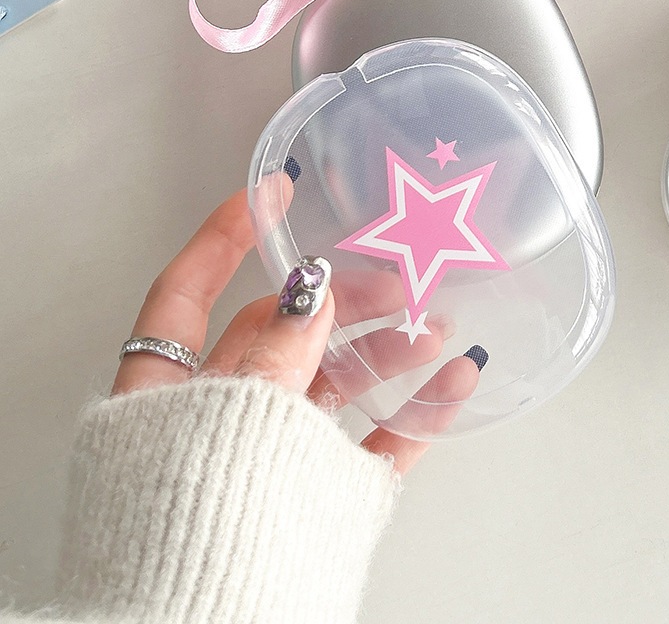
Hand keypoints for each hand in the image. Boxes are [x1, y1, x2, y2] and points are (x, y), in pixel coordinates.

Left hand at [112, 186, 479, 474]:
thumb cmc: (190, 531)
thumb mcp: (229, 420)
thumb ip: (275, 348)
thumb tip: (309, 287)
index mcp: (164, 393)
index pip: (187, 290)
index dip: (228, 233)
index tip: (274, 189)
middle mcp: (216, 416)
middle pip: (280, 329)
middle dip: (340, 295)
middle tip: (392, 274)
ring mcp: (270, 456)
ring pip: (333, 381)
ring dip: (386, 346)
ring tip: (433, 323)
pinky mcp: (320, 493)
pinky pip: (374, 440)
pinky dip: (416, 410)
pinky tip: (453, 381)